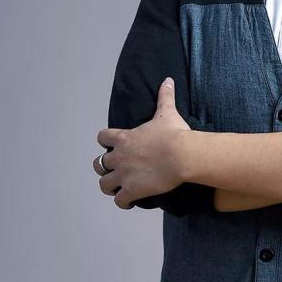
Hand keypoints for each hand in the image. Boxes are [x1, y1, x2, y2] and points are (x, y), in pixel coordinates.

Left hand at [94, 77, 191, 209]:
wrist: (182, 155)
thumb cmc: (174, 134)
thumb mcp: (167, 113)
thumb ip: (164, 96)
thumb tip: (167, 80)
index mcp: (124, 138)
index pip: (102, 138)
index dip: (106, 142)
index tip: (114, 145)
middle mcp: (119, 157)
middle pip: (98, 164)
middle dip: (105, 167)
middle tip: (117, 170)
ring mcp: (124, 175)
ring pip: (104, 184)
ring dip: (110, 186)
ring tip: (120, 188)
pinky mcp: (132, 190)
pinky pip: (119, 201)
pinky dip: (123, 202)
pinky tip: (130, 202)